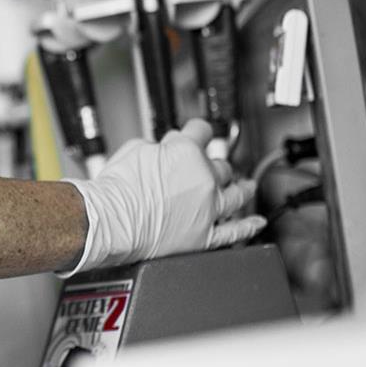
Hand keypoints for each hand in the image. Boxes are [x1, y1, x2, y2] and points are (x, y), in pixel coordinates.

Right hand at [62, 119, 263, 274]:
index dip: (197, 130)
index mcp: (187, 152)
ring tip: (247, 187)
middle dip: (212, 162)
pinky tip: (256, 223)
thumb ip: (157, 147)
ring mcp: (207, 209)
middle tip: (206, 166)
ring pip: (236, 195)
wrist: (110, 222)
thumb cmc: (116, 189)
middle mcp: (203, 179)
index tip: (197, 131)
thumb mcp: (134, 149)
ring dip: (242, 188)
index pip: (201, 131)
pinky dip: (247, 227)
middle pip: (219, 164)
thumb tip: (164, 150)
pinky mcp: (204, 236)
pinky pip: (233, 232)